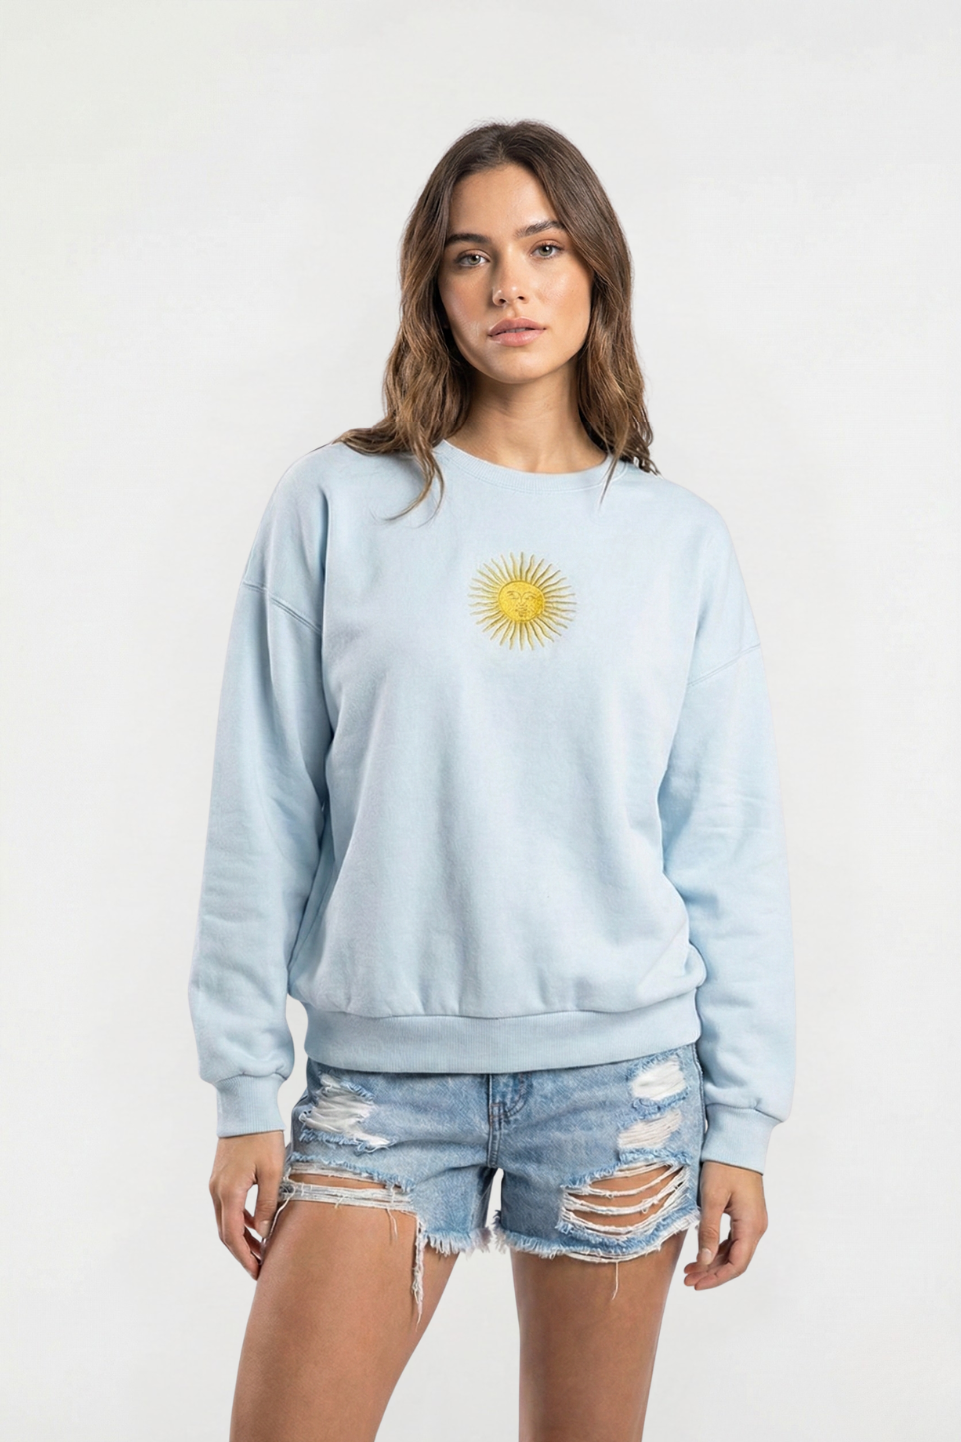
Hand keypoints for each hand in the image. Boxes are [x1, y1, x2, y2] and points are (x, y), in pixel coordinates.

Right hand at [208, 1130, 285, 1278]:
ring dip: (242, 1237)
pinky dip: (240, 1220)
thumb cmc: (262, 1136)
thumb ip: (267, 1204)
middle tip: (260, 1267)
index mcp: (229, 1192)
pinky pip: (228, 1206)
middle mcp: (217, 1191)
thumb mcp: (272, 1171)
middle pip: (226, 1232)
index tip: (258, 1272)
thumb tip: (265, 1233)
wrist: (246, 1106)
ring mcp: (216, 1183)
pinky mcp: (221, 1176)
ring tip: (262, 1250)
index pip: (232, 1236)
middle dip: (242, 1252)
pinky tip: (256, 1225)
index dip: (245, 1257)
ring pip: (226, 1220)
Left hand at [682, 1159, 767, 1289]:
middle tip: (688, 1280)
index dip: (716, 1278)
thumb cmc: (724, 1166)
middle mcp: (756, 1227)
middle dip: (712, 1272)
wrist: (737, 1141)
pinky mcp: (746, 1214)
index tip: (696, 1284)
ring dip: (713, 1261)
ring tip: (690, 1269)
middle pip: (736, 1261)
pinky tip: (701, 1251)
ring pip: (733, 1251)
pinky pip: (733, 1239)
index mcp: (751, 1226)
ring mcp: (752, 1220)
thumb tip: (703, 1261)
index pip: (737, 1264)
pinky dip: (717, 1248)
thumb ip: (708, 1231)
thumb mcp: (712, 1198)